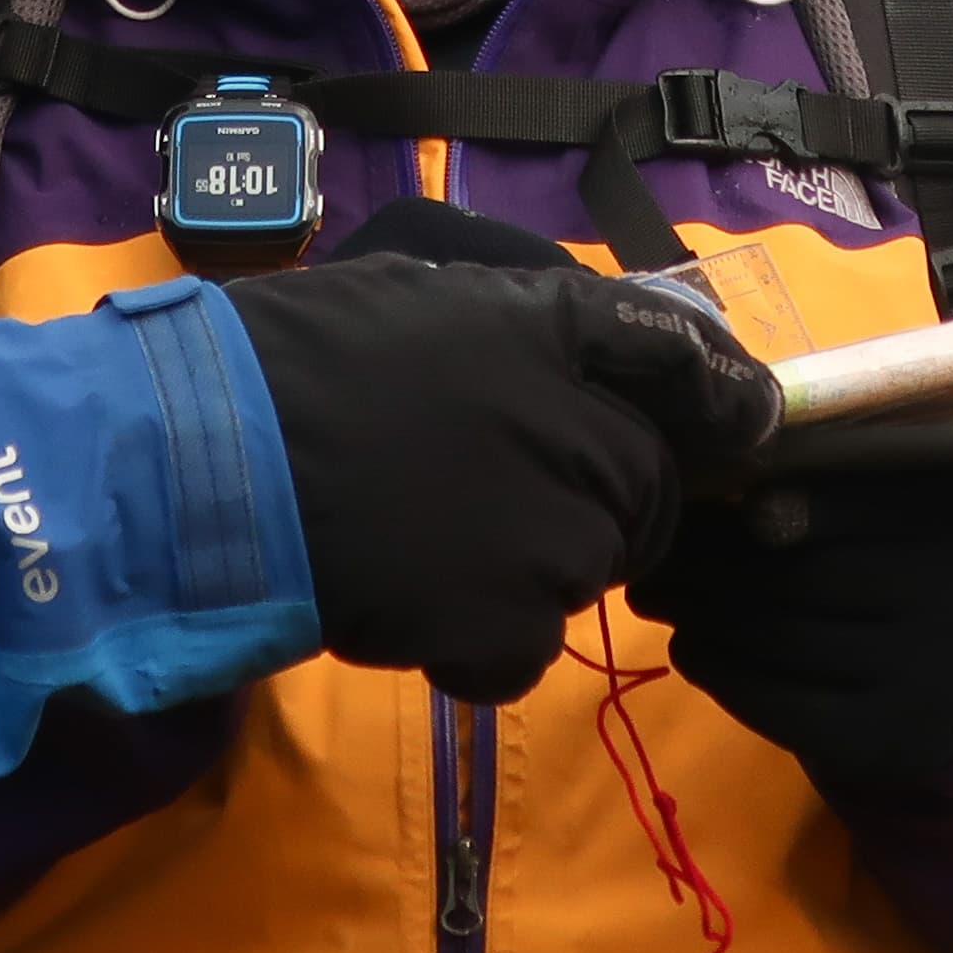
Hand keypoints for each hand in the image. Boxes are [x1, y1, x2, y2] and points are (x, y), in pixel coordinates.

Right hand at [225, 258, 775, 703]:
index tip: (746, 418)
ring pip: (584, 571)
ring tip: (424, 552)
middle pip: (642, 486)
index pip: (670, 349)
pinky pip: (524, 653)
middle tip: (499, 517)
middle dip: (598, 507)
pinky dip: (475, 650)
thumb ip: (506, 333)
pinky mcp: (507, 623)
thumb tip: (557, 359)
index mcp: (544, 332)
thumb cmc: (281, 364)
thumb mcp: (410, 299)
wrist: (206, 461)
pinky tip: (407, 610)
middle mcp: (572, 426)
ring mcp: (547, 531)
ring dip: (528, 577)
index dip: (720, 389)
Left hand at [633, 466, 952, 793]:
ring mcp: (922, 676)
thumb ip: (826, 482)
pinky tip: (689, 645)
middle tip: (653, 547)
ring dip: (699, 614)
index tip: (691, 491)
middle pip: (795, 573)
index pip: (832, 497)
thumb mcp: (900, 500)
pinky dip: (719, 670)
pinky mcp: (881, 741)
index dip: (748, 499)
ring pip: (777, 636)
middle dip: (706, 562)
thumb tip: (719, 485)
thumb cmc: (917, 560)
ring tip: (658, 593)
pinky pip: (776, 703)